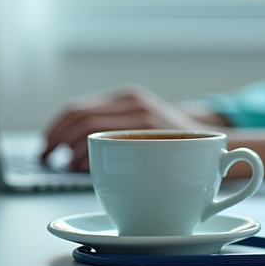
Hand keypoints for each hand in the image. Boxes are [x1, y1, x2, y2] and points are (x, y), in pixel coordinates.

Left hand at [41, 86, 207, 170]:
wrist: (219, 148)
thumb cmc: (173, 148)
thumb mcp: (142, 128)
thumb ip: (115, 130)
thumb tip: (65, 150)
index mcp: (125, 97)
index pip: (75, 109)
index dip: (53, 129)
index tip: (45, 147)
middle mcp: (131, 100)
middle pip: (75, 116)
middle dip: (54, 139)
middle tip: (46, 157)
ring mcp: (142, 114)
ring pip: (86, 129)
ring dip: (68, 151)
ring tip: (66, 165)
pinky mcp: (152, 130)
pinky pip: (106, 144)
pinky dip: (88, 159)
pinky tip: (84, 168)